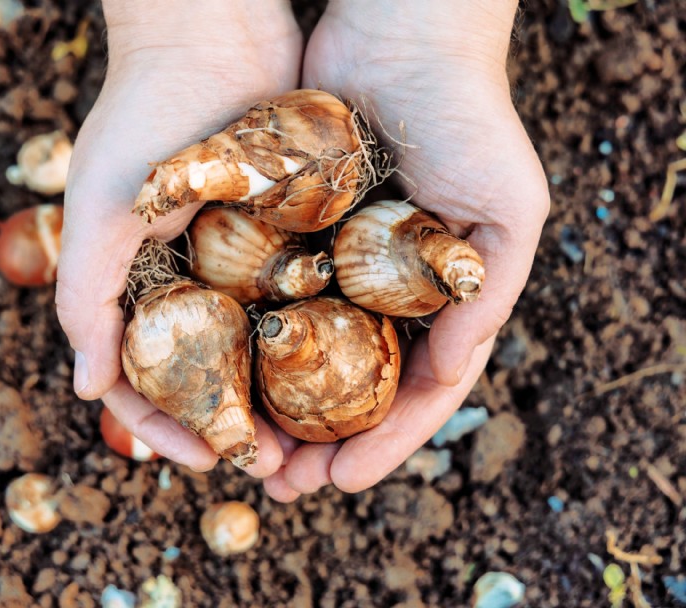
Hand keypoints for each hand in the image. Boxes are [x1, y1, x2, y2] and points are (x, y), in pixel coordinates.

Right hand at [56, 0, 301, 475]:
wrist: (212, 30)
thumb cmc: (144, 117)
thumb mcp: (101, 209)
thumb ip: (86, 297)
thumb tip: (89, 391)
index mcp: (142, 283)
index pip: (151, 380)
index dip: (173, 428)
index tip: (213, 462)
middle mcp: (193, 277)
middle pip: (216, 375)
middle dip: (242, 426)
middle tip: (280, 467)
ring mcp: (244, 256)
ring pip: (265, 345)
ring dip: (287, 396)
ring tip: (321, 436)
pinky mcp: (291, 228)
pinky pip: (306, 295)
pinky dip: (320, 335)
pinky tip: (350, 368)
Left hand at [263, 0, 549, 500]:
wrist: (400, 34)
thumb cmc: (468, 118)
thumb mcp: (507, 211)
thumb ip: (488, 296)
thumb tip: (453, 375)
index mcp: (441, 297)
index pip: (414, 389)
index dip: (383, 440)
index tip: (341, 479)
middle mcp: (389, 289)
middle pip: (354, 384)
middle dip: (322, 439)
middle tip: (283, 483)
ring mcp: (341, 264)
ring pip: (307, 353)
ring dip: (280, 406)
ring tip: (247, 452)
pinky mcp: (296, 233)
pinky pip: (271, 298)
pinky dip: (254, 343)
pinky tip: (228, 377)